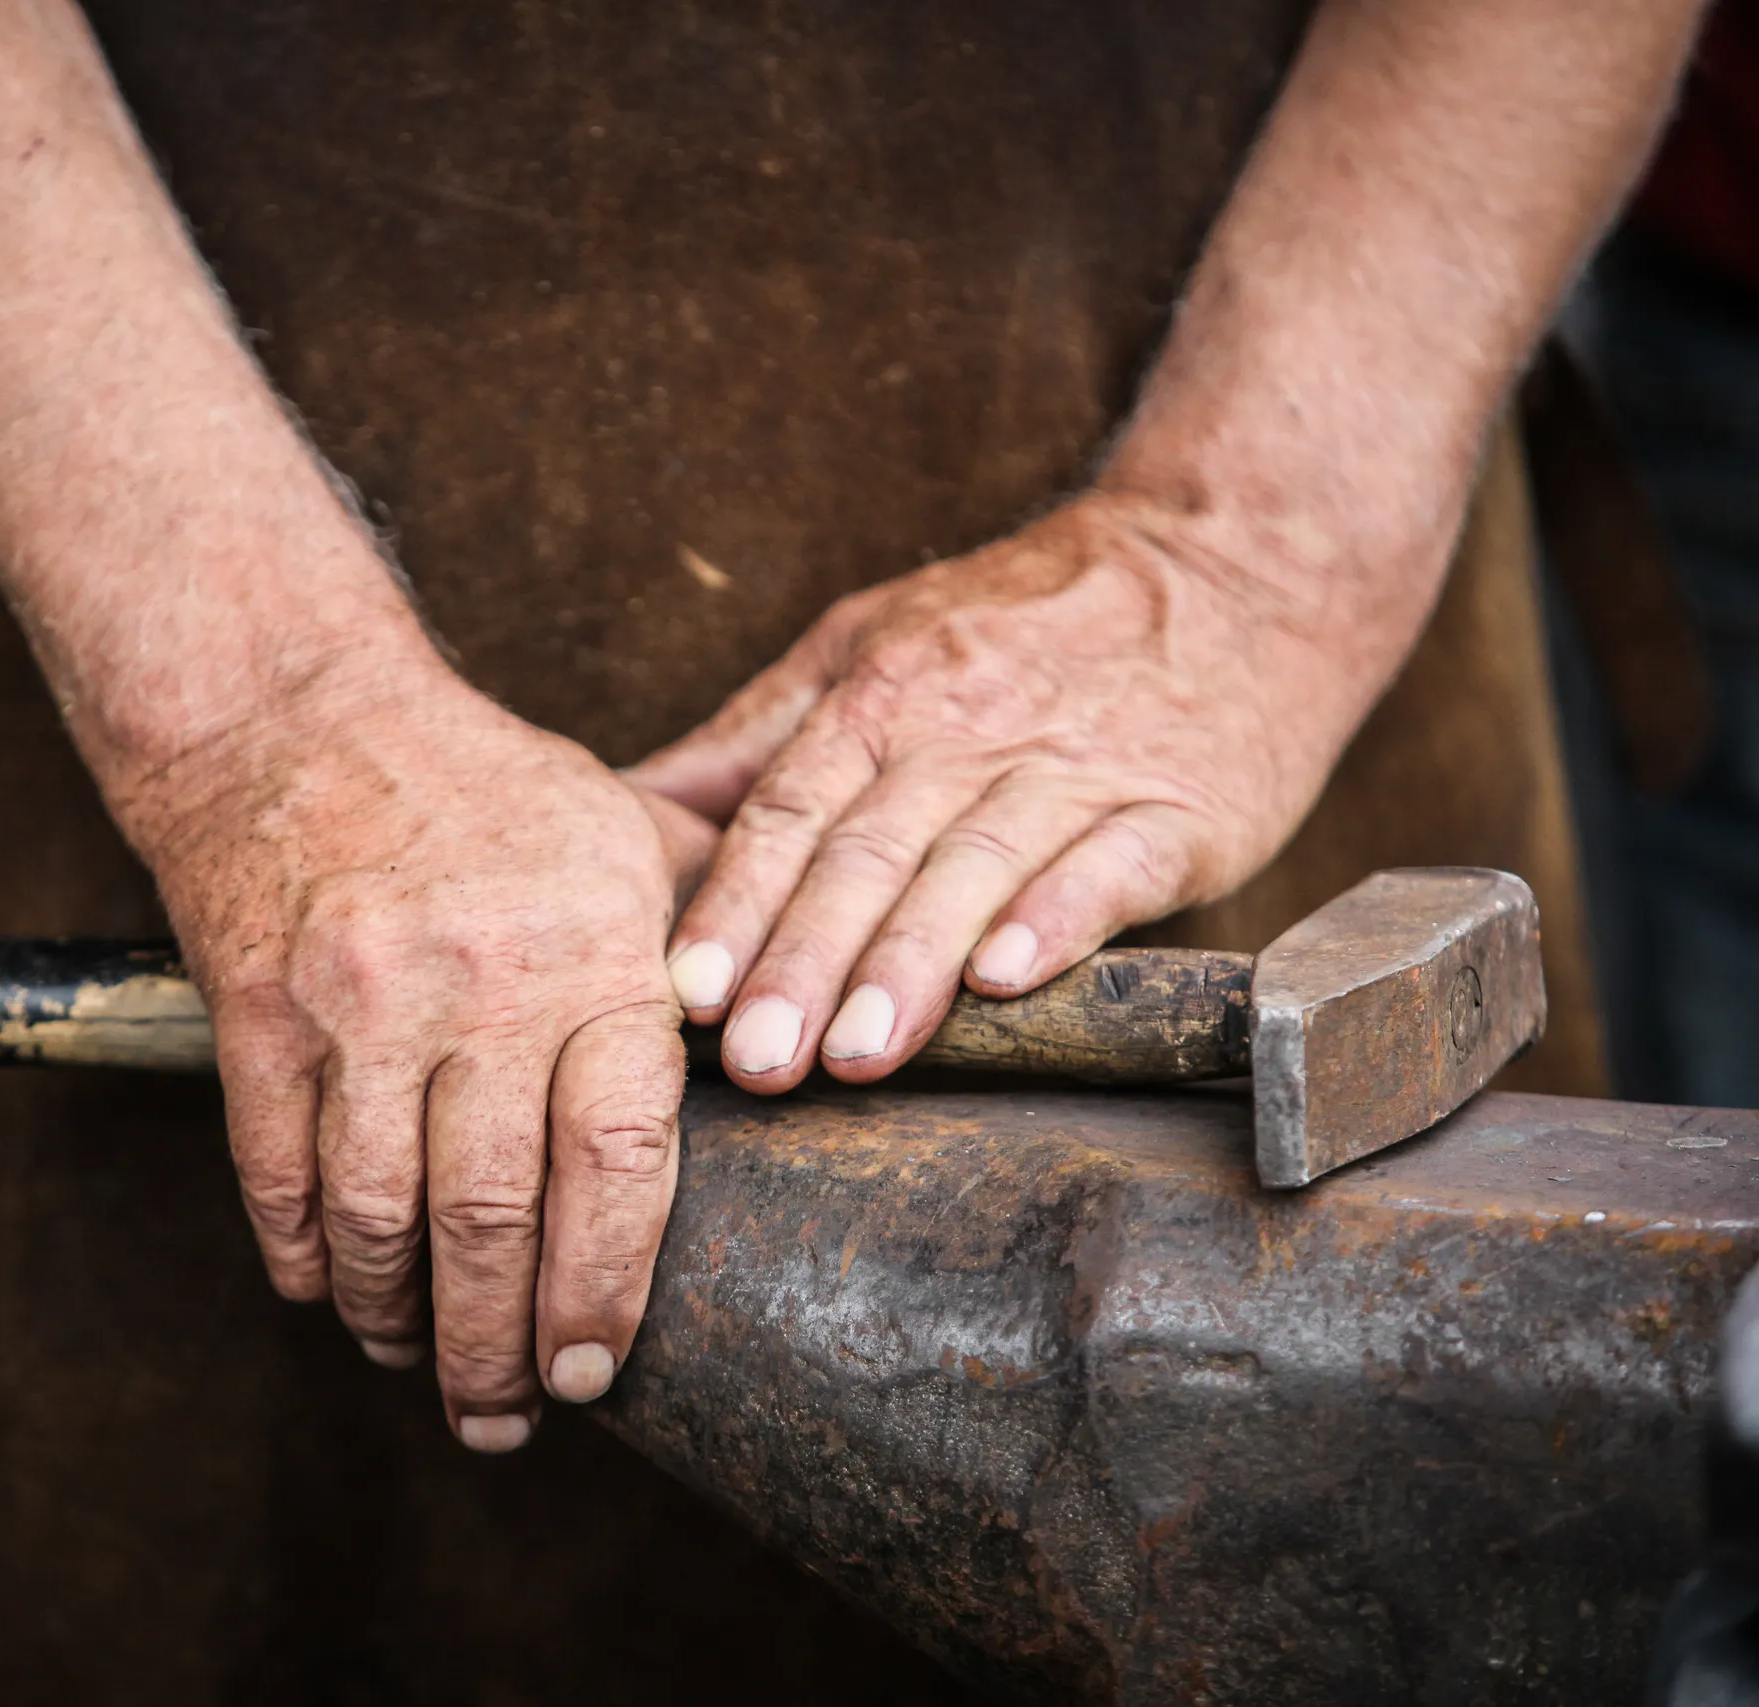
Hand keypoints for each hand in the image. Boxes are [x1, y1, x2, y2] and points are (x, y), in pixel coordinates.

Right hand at [115, 658, 714, 1450]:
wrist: (296, 713)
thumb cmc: (484, 787)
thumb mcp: (624, 831)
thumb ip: (709, 936)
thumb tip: (794, 1026)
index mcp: (591, 952)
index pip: (618, 1161)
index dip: (606, 1287)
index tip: (594, 1368)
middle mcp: (478, 985)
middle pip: (492, 1217)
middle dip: (496, 1347)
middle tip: (501, 1417)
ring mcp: (358, 1003)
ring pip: (376, 1215)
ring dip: (395, 1317)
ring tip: (417, 1360)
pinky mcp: (257, 1012)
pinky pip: (277, 1174)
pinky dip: (302, 1255)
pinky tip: (330, 1288)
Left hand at [631, 492, 1414, 1091]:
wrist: (1232, 556)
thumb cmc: (1025, 618)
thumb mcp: (871, 640)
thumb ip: (754, 736)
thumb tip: (629, 809)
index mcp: (881, 696)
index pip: (787, 811)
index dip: (734, 904)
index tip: (685, 992)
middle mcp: (964, 730)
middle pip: (866, 854)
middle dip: (804, 962)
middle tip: (754, 1063)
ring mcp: (1073, 767)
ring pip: (972, 867)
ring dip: (910, 964)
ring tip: (859, 1055)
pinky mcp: (1177, 806)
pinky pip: (1108, 864)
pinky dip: (1057, 919)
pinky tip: (1008, 978)